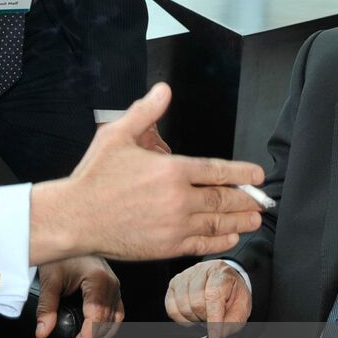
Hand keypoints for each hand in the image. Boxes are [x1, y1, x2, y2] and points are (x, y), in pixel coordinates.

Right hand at [29, 83, 263, 263]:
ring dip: (240, 221)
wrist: (75, 218)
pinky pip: (202, 244)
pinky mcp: (166, 247)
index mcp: (170, 170)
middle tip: (262, 200)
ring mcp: (174, 226)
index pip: (217, 171)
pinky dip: (220, 242)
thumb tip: (163, 90)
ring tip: (255, 219)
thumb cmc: (94, 177)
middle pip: (223, 198)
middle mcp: (178, 199)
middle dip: (246, 199)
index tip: (257, 175)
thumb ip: (145, 112)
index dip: (241, 173)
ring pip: (217, 223)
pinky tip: (231, 238)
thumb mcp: (117, 134)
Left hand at [35, 256, 122, 337]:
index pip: (96, 317)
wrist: (70, 233)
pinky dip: (107, 327)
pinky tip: (94, 336)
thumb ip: (46, 307)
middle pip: (106, 322)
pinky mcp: (113, 288)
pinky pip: (116, 313)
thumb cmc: (62, 253)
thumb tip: (42, 332)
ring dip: (99, 337)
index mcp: (98, 280)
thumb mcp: (50, 279)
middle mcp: (111, 284)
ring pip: (114, 321)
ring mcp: (115, 286)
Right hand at [165, 260, 251, 337]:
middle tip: (212, 319)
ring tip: (203, 315)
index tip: (215, 334)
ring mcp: (184, 276)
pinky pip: (171, 308)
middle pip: (196, 303)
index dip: (213, 319)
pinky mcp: (174, 284)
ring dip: (194, 318)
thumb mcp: (242, 306)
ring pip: (183, 306)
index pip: (213, 296)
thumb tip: (219, 333)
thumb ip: (233, 321)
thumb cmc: (231, 292)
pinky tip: (192, 316)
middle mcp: (200, 270)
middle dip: (205, 319)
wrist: (223, 279)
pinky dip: (181, 318)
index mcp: (220, 272)